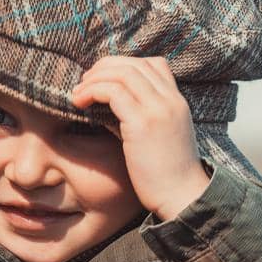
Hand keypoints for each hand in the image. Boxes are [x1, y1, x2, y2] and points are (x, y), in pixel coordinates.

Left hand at [68, 56, 211, 221]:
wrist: (182, 197)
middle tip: (84, 83)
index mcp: (177, 102)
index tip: (104, 81)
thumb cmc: (165, 175)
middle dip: (103, 68)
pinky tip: (79, 104)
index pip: (153, 64)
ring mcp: (158, 109)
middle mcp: (170, 100)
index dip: (124, 65)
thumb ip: (136, 117)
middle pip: (133, 64)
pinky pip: (113, 92)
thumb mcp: (155, 138)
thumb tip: (104, 106)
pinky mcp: (143, 123)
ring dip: (94, 79)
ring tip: (78, 94)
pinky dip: (92, 91)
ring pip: (122, 73)